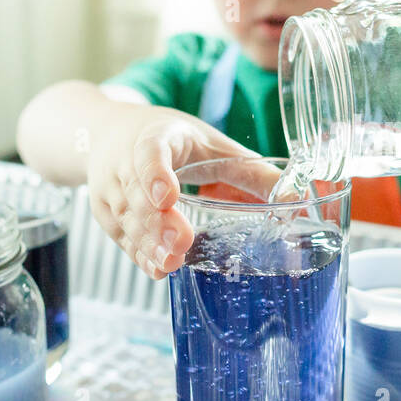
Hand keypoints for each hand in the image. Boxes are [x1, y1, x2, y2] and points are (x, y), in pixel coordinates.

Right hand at [85, 107, 274, 278]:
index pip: (149, 152)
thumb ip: (252, 172)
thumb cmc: (172, 140)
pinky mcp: (104, 211)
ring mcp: (109, 187)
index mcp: (155, 135)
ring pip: (125, 218)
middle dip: (157, 221)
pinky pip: (119, 235)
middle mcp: (124, 160)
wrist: (110, 133)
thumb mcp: (213, 145)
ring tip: (172, 262)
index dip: (155, 174)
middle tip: (181, 243)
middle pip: (136, 192)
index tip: (169, 196)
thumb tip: (296, 198)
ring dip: (147, 243)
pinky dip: (138, 253)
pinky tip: (158, 267)